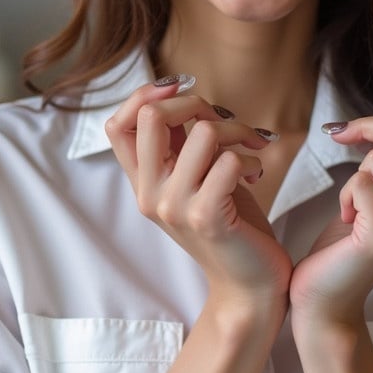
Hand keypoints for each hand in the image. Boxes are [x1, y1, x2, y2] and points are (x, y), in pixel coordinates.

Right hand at [104, 78, 292, 308]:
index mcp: (143, 183)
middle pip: (152, 116)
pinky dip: (251, 158)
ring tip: (250, 150)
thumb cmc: (230, 224)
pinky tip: (256, 174)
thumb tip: (175, 93)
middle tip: (225, 121)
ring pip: (203, 132)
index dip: (144, 95)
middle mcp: (149, 195)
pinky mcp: (207, 217)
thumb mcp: (195, 178)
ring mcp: (175, 208)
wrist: (249, 284)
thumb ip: (179, 144)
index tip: (180, 88)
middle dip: (196, 103)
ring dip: (237, 131)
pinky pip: (229, 161)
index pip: (115, 125)